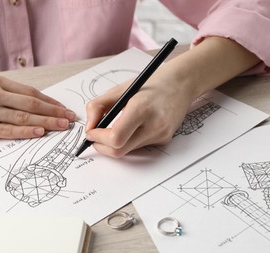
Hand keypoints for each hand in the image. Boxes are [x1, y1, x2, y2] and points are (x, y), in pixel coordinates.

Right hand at [0, 73, 75, 140]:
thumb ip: (2, 93)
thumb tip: (29, 104)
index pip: (30, 92)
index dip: (50, 102)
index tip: (64, 108)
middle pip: (31, 103)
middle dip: (54, 112)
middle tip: (70, 119)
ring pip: (23, 116)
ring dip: (46, 122)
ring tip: (62, 126)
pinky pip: (7, 129)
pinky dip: (25, 131)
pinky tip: (39, 133)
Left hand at [84, 37, 260, 157]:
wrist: (180, 83)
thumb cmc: (149, 84)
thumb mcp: (120, 89)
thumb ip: (98, 106)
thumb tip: (89, 127)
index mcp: (142, 108)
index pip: (116, 137)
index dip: (99, 139)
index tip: (91, 133)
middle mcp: (154, 125)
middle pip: (120, 150)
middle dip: (102, 147)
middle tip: (95, 137)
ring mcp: (161, 135)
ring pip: (128, 150)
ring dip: (115, 143)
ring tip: (112, 128)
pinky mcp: (164, 140)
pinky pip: (138, 146)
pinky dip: (128, 140)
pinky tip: (133, 126)